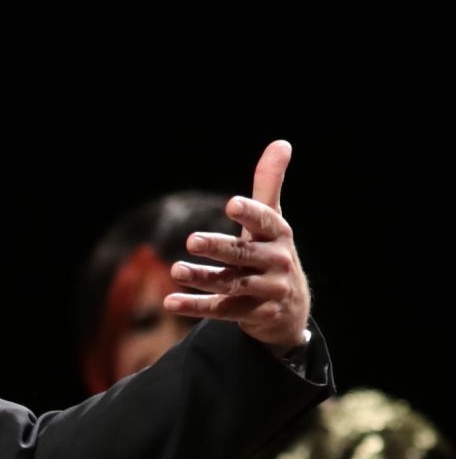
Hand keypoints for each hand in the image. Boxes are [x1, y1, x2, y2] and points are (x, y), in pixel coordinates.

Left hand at [165, 140, 311, 352]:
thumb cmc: (272, 254)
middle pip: (244, 255)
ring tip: (175, 270)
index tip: (231, 204)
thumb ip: (269, 186)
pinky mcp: (254, 315)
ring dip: (202, 278)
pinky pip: (222, 311)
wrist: (290, 310)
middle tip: (191, 240)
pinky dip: (195, 306)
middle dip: (219, 248)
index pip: (267, 222)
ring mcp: (267, 291)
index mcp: (279, 236)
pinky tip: (169, 302)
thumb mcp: (272, 222)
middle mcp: (276, 263)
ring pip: (231, 284)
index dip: (251, 213)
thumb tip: (280, 143)